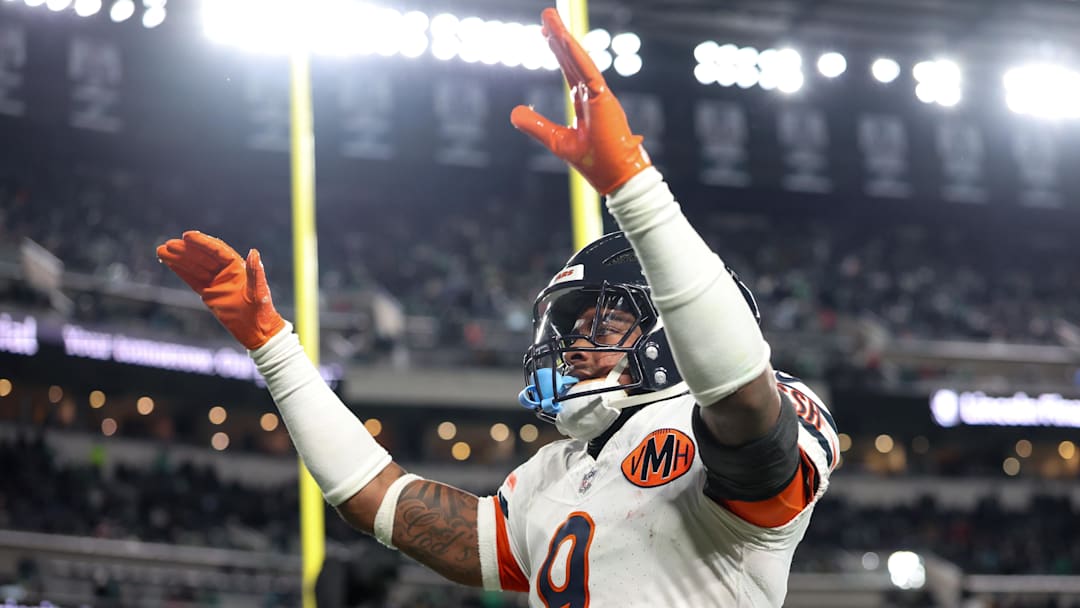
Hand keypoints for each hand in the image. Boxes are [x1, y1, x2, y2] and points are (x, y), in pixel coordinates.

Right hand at [156, 231, 285, 349]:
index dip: (202, 242)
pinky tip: (168, 263)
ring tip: (160, 251)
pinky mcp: (209, 294)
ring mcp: (216, 282)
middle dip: (185, 250)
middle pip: (202, 256)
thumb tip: (254, 252)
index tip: (186, 235)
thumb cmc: (261, 311)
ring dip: (178, 259)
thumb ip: (255, 272)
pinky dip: (180, 271)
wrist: (257, 331)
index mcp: (238, 267)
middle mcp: (226, 271)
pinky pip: (192, 279)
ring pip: (194, 267)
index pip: (217, 250)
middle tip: (167, 245)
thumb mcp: (258, 291)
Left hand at [510, 7, 650, 194]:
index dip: (557, 51)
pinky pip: (588, 73)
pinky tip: (564, 41)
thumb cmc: (594, 162)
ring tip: (550, 19)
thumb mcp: (556, 141)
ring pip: (579, 60)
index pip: (569, 69)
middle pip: (572, 59)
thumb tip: (514, 112)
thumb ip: (536, 125)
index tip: (544, 33)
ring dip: (564, 38)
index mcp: (585, 102)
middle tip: (546, 15)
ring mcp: (600, 95)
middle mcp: (593, 94)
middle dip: (558, 36)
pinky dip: (576, 56)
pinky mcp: (605, 100)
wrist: (616, 177)